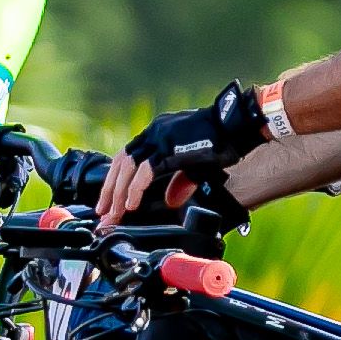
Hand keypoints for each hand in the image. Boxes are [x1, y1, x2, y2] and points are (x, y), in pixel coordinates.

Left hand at [120, 81, 270, 213]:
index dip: (115, 179)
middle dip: (110, 189)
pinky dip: (135, 189)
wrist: (237, 127)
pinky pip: (145, 171)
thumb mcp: (195, 164)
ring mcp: (160, 137)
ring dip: (118, 192)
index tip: (109, 199)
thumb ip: (180, 180)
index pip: (126, 156)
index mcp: (157, 134)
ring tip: (115, 212)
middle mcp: (154, 132)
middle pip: (120, 161)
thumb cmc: (222, 143)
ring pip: (127, 166)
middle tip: (104, 212)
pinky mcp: (169, 147)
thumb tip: (171, 199)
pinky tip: (132, 204)